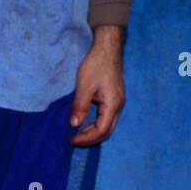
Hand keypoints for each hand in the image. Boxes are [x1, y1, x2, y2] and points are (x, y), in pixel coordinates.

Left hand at [71, 26, 125, 145]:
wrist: (107, 49)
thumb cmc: (96, 64)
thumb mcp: (84, 85)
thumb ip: (80, 106)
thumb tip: (74, 124)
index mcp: (112, 104)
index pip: (101, 131)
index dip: (86, 138)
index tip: (72, 139)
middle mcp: (118, 106)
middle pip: (107, 132)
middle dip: (90, 139)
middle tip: (73, 140)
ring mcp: (118, 103)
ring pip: (108, 127)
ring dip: (93, 132)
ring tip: (77, 133)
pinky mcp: (114, 100)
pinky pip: (107, 119)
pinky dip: (96, 124)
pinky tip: (85, 123)